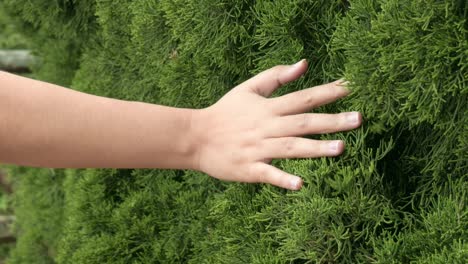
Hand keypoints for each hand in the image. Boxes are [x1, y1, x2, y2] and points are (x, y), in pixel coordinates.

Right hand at [191, 60, 361, 189]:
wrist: (195, 137)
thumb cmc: (225, 112)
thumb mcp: (248, 89)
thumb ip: (275, 77)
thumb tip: (304, 64)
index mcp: (267, 108)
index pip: (302, 98)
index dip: (327, 93)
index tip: (351, 88)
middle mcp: (266, 127)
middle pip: (302, 123)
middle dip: (331, 121)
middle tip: (358, 119)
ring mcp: (257, 149)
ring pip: (290, 148)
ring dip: (315, 148)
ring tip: (340, 149)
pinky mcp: (249, 169)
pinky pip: (268, 174)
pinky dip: (283, 179)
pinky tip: (300, 184)